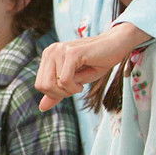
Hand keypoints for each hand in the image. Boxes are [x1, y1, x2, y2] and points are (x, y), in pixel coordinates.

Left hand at [35, 23, 149, 110]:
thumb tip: (41, 108)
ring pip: (54, 85)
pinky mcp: (71, 53)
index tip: (71, 87)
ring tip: (81, 81)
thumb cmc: (96, 63)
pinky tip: (83, 81)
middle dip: (61, 93)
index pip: (39, 85)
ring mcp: (60, 50)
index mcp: (48, 56)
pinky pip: (65, 80)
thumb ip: (57, 92)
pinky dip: (75, 87)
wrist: (116, 46)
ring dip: (70, 90)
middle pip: (43, 86)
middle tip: (76, 87)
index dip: (55, 93)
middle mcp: (50, 51)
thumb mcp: (74, 81)